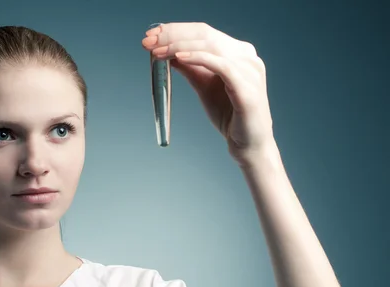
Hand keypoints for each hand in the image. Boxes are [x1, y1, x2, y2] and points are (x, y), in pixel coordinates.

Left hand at [141, 22, 277, 165]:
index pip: (203, 32)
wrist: (246, 144)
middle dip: (173, 35)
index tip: (151, 35)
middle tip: (148, 40)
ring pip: (210, 46)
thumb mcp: (204, 87)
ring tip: (157, 51)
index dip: (175, 30)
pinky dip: (198, 58)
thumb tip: (170, 54)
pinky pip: (221, 66)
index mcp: (238, 53)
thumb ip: (191, 69)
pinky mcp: (247, 86)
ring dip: (179, 46)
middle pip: (205, 35)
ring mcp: (249, 70)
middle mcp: (247, 56)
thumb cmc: (229, 115)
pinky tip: (179, 58)